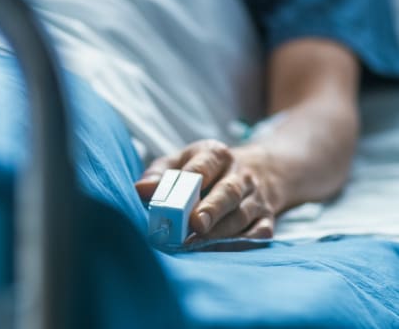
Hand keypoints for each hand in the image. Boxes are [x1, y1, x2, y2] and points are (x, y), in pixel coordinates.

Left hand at [135, 140, 283, 240]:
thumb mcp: (181, 161)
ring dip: (221, 232)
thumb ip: (159, 174)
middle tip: (196, 225)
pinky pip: (259, 234)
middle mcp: (240, 174)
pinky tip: (220, 253)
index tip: (178, 200)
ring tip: (198, 245)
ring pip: (241, 215)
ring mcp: (256, 197)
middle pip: (227, 191)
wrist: (256, 171)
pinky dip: (241, 245)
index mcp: (216, 154)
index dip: (192, 180)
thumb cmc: (205, 169)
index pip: (204, 165)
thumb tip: (140, 190)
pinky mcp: (267, 218)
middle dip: (212, 209)